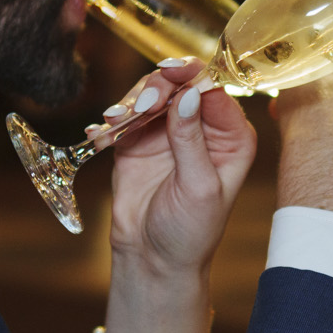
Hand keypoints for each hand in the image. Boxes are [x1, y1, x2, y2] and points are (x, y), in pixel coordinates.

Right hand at [103, 60, 256, 280]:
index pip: (215, 92)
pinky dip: (111, 121)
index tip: (171, 72)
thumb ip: (191, 140)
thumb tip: (188, 95)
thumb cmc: (190, 231)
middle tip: (140, 106)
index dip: (193, 76)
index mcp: (231, 137)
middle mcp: (202, 128)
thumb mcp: (198, 188)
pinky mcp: (137, 142)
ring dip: (131, 102)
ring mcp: (168, 132)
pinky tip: (101, 134)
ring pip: (150, 95)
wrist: (153, 260)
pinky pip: (124, 118)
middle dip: (158, 87)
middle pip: (180, 85)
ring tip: (115, 121)